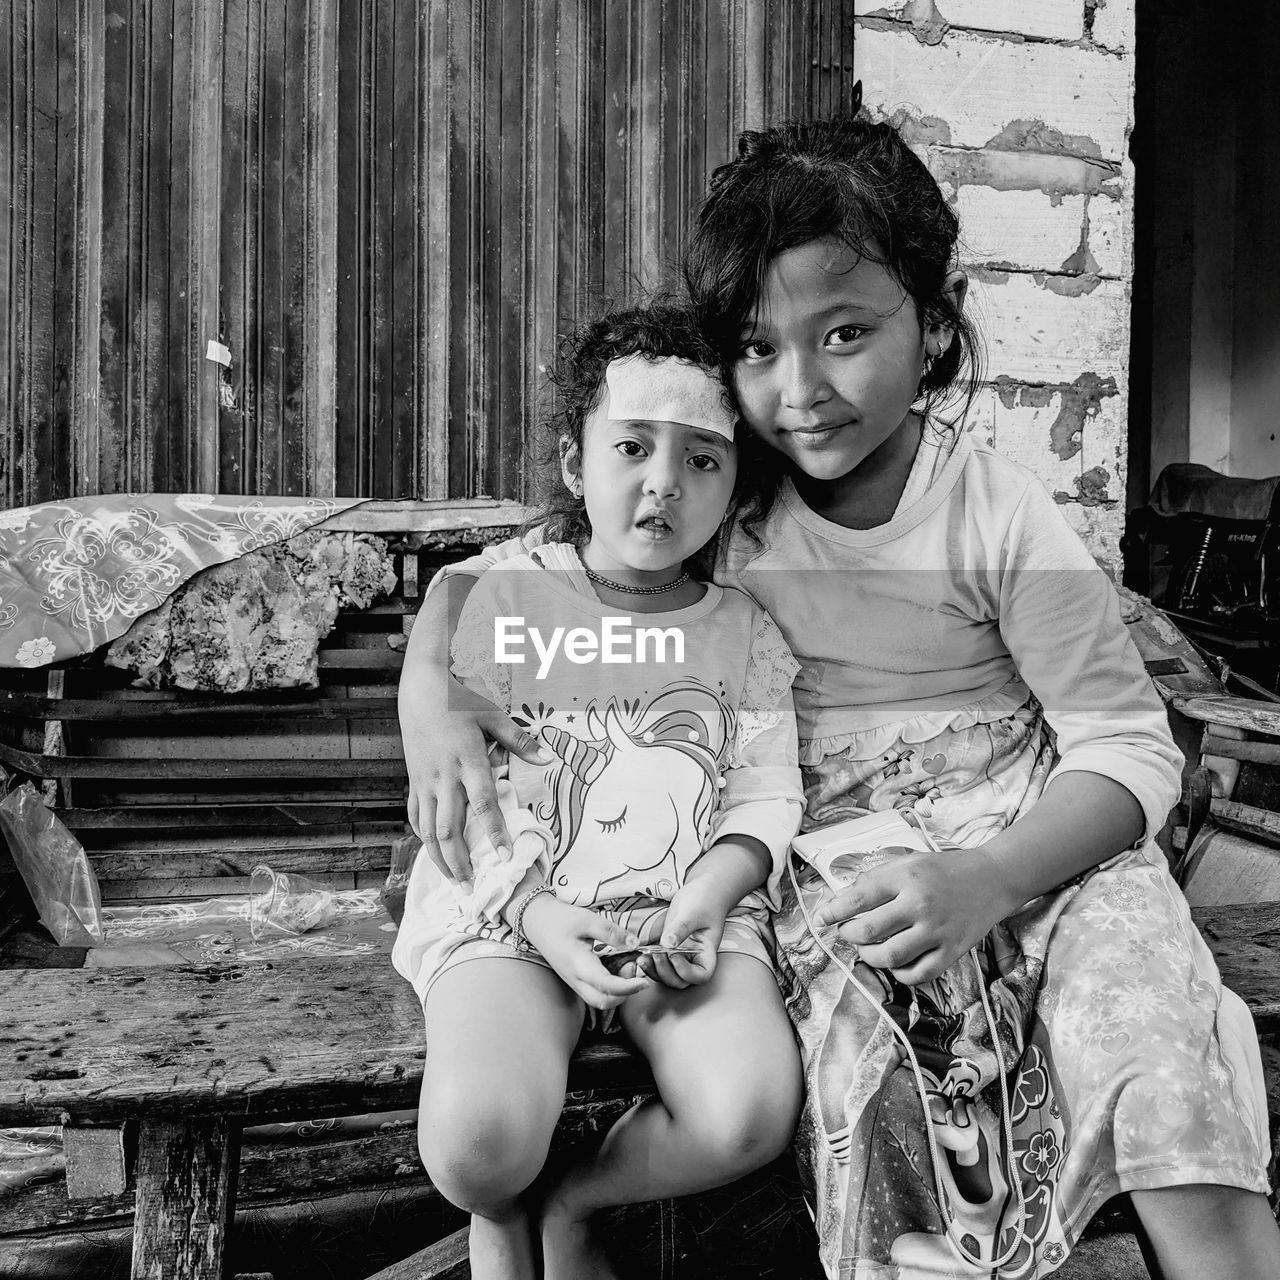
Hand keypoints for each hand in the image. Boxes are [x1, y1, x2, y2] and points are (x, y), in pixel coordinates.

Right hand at [401, 675, 549, 884]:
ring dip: (440, 859)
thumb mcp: (494, 716)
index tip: (504, 856)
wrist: (420, 691)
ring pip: (428, 830)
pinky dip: (425, 839)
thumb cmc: (460, 702)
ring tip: (455, 881)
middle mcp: (445, 777)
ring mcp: (426, 782)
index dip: (493, 832)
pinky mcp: (415, 782)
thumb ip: (520, 742)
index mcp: (469, 761)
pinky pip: (417, 817)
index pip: (483, 804)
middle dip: (460, 862)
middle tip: (473, 888)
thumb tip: (548, 759)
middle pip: (449, 828)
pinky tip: (435, 854)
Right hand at [521, 896, 650, 1011]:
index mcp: (578, 965)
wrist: (536, 921)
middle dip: (625, 994)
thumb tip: (635, 944)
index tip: (645, 980)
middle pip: (604, 1002)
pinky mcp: (576, 979)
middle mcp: (576, 979)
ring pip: (599, 1000)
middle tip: (635, 970)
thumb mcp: (587, 919)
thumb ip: (612, 932)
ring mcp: (574, 982)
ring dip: (618, 992)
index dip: (629, 987)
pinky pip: (595, 992)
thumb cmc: (560, 919)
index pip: (607, 986)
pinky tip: (617, 968)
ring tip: (628, 966)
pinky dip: (611, 987)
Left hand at [645, 880, 727, 988]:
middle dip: (666, 972)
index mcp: (706, 952)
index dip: (687, 972)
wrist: (703, 890)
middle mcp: (694, 957)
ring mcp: (681, 953)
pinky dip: (650, 962)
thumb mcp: (694, 913)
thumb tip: (667, 944)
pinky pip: (659, 961)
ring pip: (668, 974)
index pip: (701, 975)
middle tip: (656, 955)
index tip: (675, 955)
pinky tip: (641, 954)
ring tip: (643, 958)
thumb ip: (681, 929)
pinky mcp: (669, 947)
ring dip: (654, 970)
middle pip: (681, 980)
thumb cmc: (706, 900)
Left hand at [813, 847, 1013, 984]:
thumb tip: (844, 897)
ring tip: (866, 948)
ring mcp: (937, 931)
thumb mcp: (909, 861)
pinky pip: (918, 974)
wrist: (992, 879)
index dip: (833, 911)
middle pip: (868, 930)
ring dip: (868, 956)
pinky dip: (899, 973)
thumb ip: (877, 878)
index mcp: (906, 878)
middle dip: (847, 934)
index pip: (858, 897)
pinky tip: (894, 963)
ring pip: (889, 957)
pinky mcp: (952, 951)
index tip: (820, 919)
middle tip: (845, 932)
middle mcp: (920, 905)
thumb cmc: (945, 869)